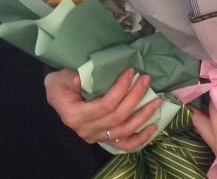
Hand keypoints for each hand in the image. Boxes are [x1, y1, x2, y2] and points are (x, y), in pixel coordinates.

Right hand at [44, 67, 161, 151]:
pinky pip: (124, 145)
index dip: (121, 89)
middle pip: (118, 117)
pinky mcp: (104, 139)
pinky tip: (153, 128)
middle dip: (135, 97)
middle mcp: (86, 130)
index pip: (105, 105)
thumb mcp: (59, 78)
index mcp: (76, 116)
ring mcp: (96, 137)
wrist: (59, 95)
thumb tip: (80, 78)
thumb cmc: (61, 84)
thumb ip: (69, 78)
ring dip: (143, 116)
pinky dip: (140, 139)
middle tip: (146, 79)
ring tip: (156, 100)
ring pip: (124, 131)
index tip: (132, 71)